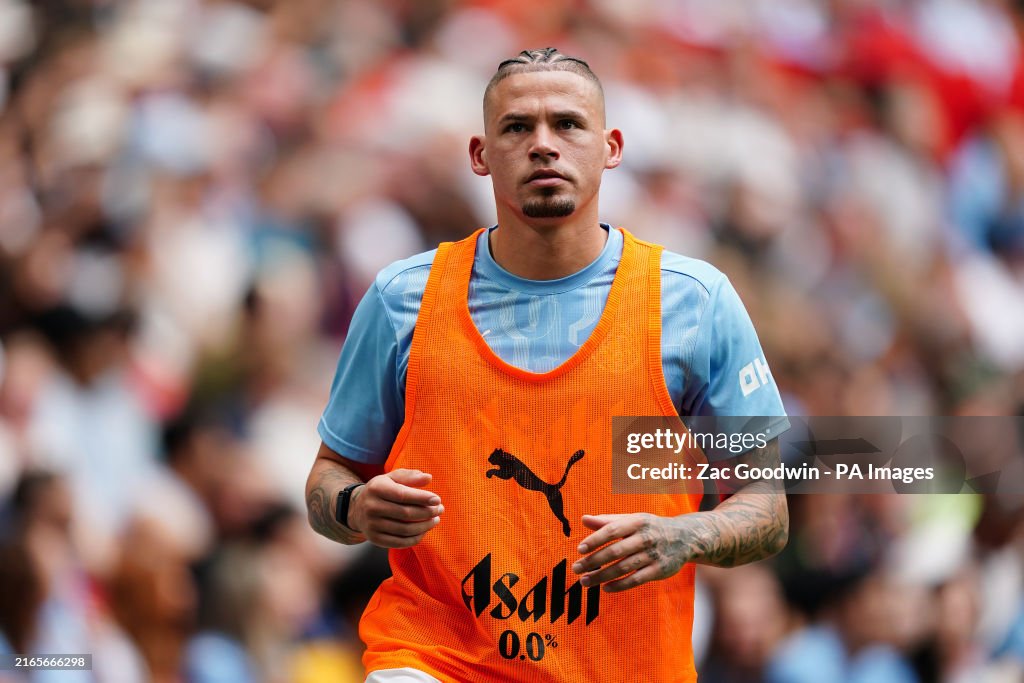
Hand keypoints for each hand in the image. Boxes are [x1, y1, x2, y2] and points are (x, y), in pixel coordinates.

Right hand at [348, 469, 443, 547]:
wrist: (358, 509)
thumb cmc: (382, 490)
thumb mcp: (392, 478)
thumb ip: (410, 476)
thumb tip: (428, 478)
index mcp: (376, 488)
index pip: (402, 495)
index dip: (422, 498)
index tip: (437, 499)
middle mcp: (371, 507)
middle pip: (405, 513)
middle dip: (427, 512)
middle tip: (440, 509)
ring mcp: (371, 525)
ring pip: (404, 529)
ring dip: (424, 526)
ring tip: (435, 520)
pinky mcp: (374, 539)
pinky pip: (399, 542)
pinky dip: (415, 538)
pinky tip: (424, 531)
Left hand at [571, 513, 691, 592]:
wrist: (685, 538)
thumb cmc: (650, 527)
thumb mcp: (632, 519)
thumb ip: (607, 521)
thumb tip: (584, 519)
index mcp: (637, 521)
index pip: (612, 530)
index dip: (595, 540)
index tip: (579, 549)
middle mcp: (646, 537)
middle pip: (616, 551)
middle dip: (594, 561)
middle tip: (576, 568)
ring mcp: (653, 555)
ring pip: (623, 568)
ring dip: (602, 576)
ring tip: (585, 581)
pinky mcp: (659, 570)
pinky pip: (636, 580)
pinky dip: (619, 585)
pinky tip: (605, 588)